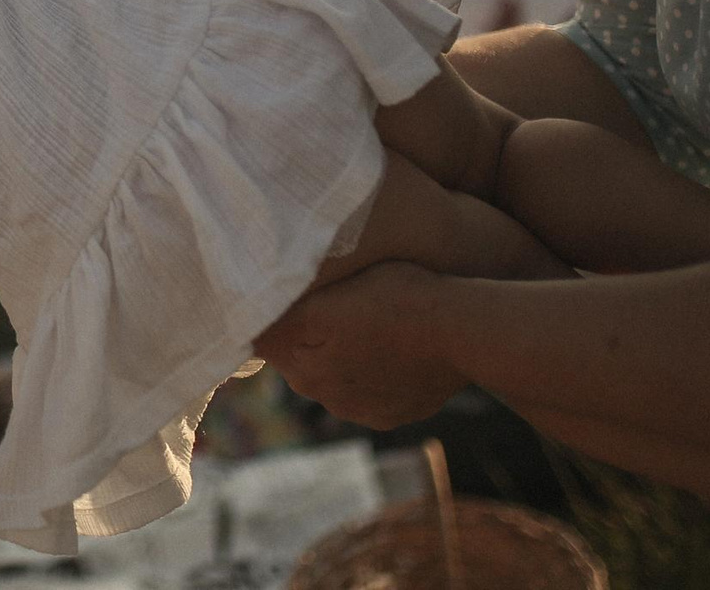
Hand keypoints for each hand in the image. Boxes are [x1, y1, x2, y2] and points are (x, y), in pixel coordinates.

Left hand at [251, 262, 465, 429]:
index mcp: (305, 374)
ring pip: (341, 374)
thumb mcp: (325, 303)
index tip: (295, 297)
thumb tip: (247, 339)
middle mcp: (333, 403)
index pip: (270, 345)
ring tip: (370, 321)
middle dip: (312, 336)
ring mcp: (371, 412)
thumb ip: (280, 324)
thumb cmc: (390, 301)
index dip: (278, 318)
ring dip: (347, 353)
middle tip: (337, 302)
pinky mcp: (403, 411)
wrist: (461, 329)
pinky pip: (377, 385)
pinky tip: (394, 343)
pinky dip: (379, 368)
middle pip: (305, 360)